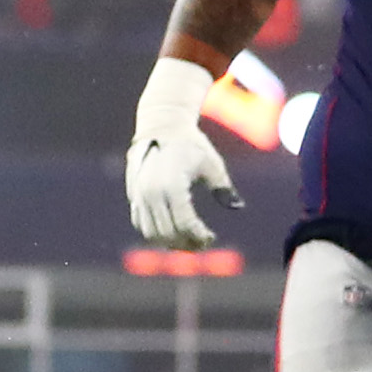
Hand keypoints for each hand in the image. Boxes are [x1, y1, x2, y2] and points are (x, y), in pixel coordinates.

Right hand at [123, 56, 238, 248]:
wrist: (162, 128)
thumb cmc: (191, 145)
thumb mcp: (212, 164)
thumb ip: (224, 187)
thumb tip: (238, 206)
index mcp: (171, 186)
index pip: (185, 224)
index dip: (199, 236)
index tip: (211, 237)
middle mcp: (151, 193)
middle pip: (168, 233)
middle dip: (186, 243)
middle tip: (202, 243)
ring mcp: (139, 195)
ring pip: (151, 233)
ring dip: (170, 242)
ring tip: (188, 240)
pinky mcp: (133, 196)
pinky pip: (141, 224)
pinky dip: (156, 233)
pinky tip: (174, 230)